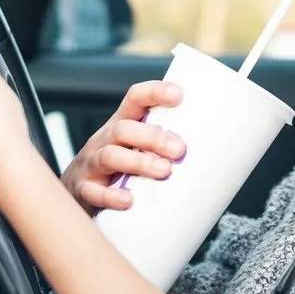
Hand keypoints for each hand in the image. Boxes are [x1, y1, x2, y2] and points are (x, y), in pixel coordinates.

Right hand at [63, 82, 186, 213]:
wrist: (76, 196)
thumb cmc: (118, 171)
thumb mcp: (137, 151)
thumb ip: (165, 148)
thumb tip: (218, 154)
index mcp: (121, 126)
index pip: (135, 99)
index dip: (155, 92)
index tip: (179, 94)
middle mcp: (104, 140)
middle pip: (124, 129)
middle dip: (153, 136)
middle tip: (180, 150)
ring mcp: (90, 164)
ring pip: (111, 156)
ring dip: (138, 162)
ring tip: (164, 171)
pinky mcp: (82, 190)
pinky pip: (93, 191)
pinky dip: (110, 196)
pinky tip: (128, 201)